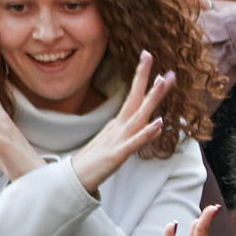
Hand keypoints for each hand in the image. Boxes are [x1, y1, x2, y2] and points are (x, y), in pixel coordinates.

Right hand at [69, 52, 174, 194]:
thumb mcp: (119, 145)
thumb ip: (137, 135)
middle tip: (150, 54)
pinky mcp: (117, 155)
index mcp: (118, 124)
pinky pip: (135, 142)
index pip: (134, 97)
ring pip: (138, 115)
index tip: (147, 57)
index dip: (142, 78)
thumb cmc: (95, 163)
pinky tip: (159, 123)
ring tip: (162, 80)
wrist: (72, 181)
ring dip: (151, 98)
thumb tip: (156, 125)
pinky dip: (147, 132)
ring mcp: (118, 140)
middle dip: (145, 77)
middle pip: (135, 99)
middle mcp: (119, 128)